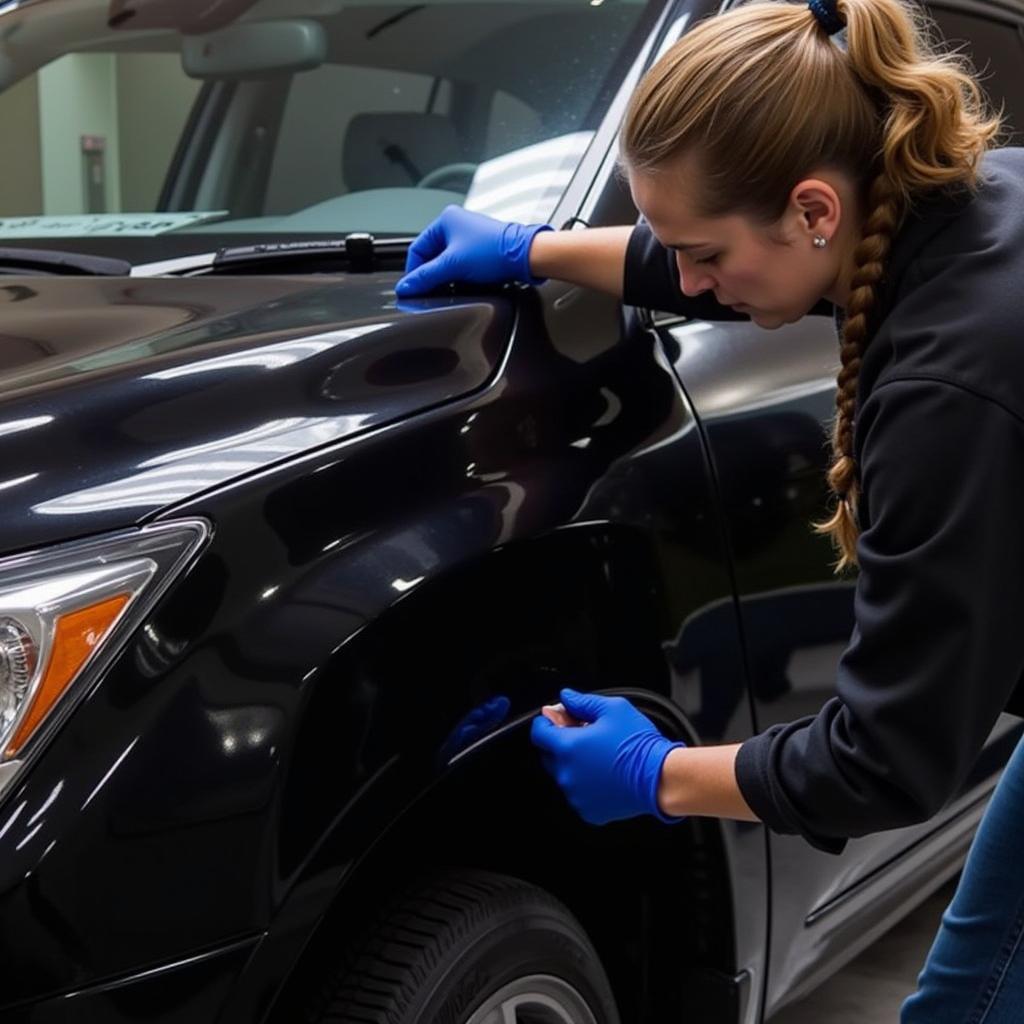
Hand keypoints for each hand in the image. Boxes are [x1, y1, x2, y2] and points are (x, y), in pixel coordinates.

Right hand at [396, 206, 552, 296]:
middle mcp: (457, 225)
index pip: (417, 248)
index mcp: (445, 220)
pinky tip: (464, 283)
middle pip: (431, 257)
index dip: (413, 270)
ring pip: (446, 262)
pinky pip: (460, 265)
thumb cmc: (495, 251)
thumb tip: (406, 286)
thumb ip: (426, 277)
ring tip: (451, 285)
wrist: (524, 257)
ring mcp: (469, 238)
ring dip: (446, 276)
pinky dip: (458, 276)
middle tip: (431, 289)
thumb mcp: (452, 265)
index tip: (413, 287)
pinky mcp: (479, 251)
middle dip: (432, 274)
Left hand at [530, 688, 686, 825]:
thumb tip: (566, 697)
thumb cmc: (638, 744)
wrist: (660, 778)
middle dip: (561, 742)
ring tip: (600, 756)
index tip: (557, 718)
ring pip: (565, 775)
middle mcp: (566, 774)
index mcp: (567, 747)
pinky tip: (604, 774)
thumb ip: (582, 702)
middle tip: (585, 735)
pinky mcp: (589, 810)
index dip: (547, 722)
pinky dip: (586, 785)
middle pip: (549, 755)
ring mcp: (576, 795)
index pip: (538, 733)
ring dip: (574, 764)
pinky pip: (579, 794)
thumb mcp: (612, 708)